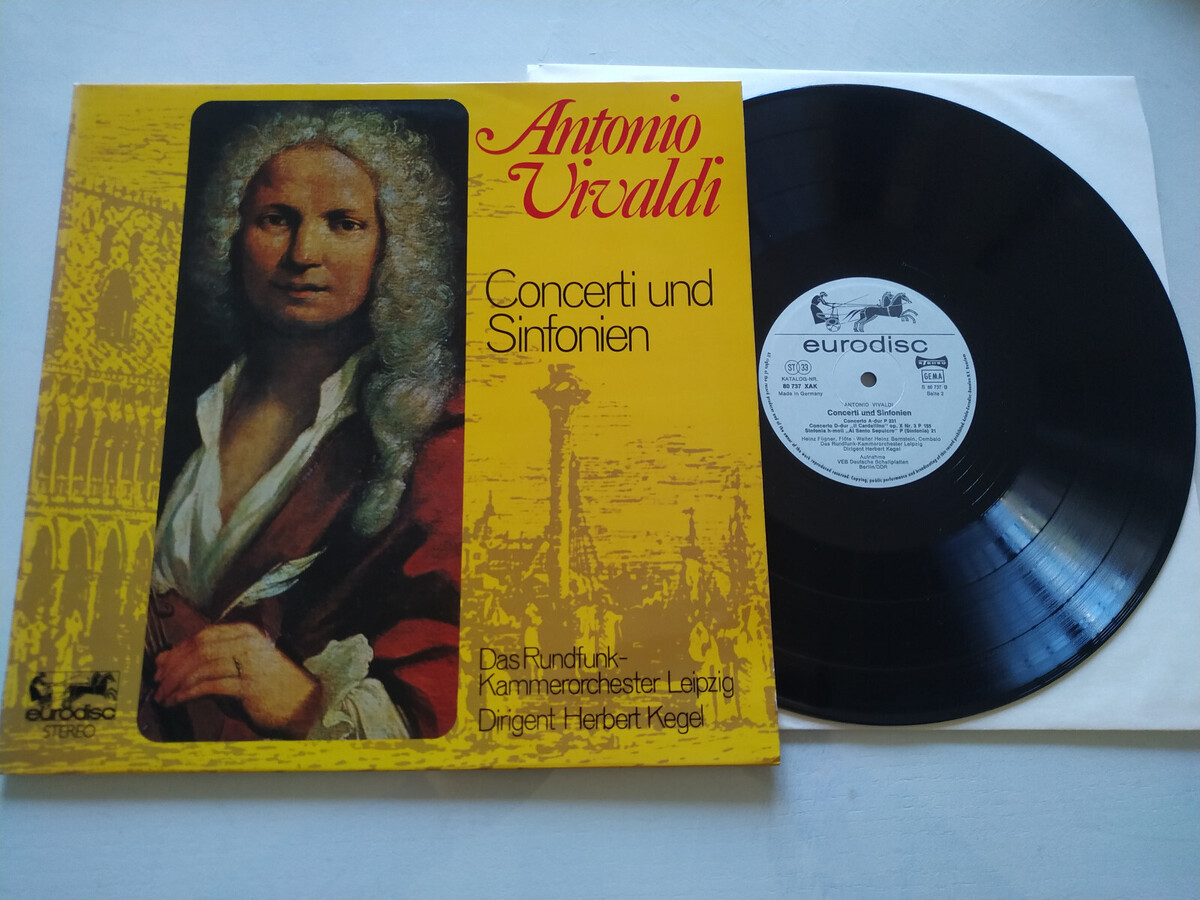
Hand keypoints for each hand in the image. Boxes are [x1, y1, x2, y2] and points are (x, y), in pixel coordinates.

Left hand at [153, 623, 321, 736]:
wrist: (302, 704)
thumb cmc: (267, 685)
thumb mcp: (235, 668)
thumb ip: (205, 662)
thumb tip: (164, 660)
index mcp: (246, 632)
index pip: (202, 636)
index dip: (177, 651)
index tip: (160, 667)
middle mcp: (249, 642)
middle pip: (199, 649)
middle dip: (173, 668)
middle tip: (157, 684)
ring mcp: (252, 662)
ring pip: (202, 667)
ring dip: (177, 683)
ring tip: (164, 697)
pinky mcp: (250, 685)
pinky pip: (210, 686)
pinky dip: (188, 693)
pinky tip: (177, 701)